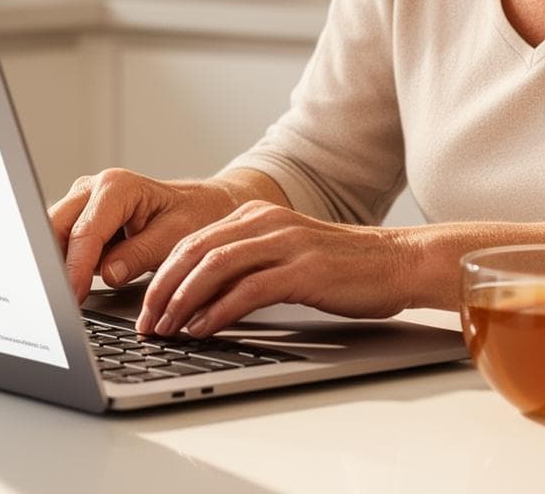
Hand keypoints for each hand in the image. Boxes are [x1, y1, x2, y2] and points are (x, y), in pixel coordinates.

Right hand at [47, 168, 237, 302]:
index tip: (72, 296)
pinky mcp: (82, 220)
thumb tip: (108, 274)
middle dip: (56, 265)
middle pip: (56, 228)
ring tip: (70, 296)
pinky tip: (78, 285)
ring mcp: (84, 203)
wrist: (203, 206)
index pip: (85, 232)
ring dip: (60, 265)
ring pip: (54, 236)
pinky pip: (64, 244)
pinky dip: (68, 265)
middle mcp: (93, 189)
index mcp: (116, 187)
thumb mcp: (176, 237)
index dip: (75, 268)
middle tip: (63, 301)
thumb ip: (140, 254)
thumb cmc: (194, 216)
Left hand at [135, 201, 415, 337]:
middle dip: (162, 289)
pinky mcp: (303, 269)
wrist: (398, 262)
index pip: (192, 241)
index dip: (161, 275)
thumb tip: (202, 301)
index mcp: (256, 216)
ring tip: (167, 329)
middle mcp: (265, 222)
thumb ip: (248, 267)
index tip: (145, 308)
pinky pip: (248, 289)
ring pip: (214, 267)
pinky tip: (204, 329)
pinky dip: (219, 310)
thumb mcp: (286, 256)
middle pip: (194, 251)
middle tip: (146, 323)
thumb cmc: (344, 269)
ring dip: (183, 300)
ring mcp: (284, 243)